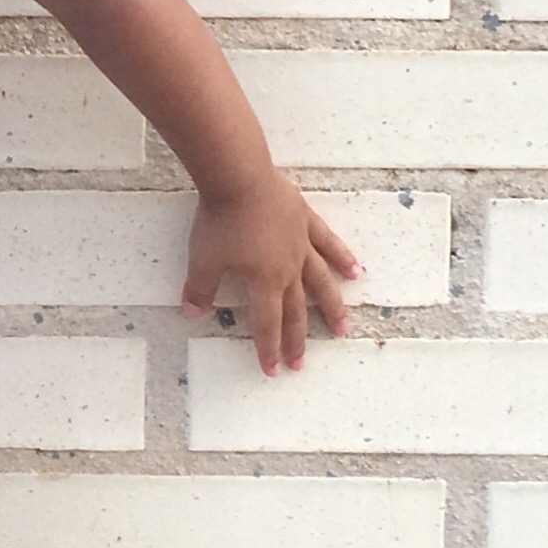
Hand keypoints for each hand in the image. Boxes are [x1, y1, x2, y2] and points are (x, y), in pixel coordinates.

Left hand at [179, 172, 359, 373]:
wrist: (239, 177)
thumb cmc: (220, 220)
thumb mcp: (203, 259)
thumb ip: (200, 289)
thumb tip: (193, 313)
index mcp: (263, 281)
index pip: (267, 324)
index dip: (269, 349)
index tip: (273, 370)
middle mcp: (288, 268)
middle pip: (296, 310)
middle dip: (297, 339)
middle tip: (302, 363)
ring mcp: (301, 245)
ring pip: (322, 282)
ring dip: (333, 307)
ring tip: (343, 328)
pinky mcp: (306, 221)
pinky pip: (329, 244)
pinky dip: (343, 258)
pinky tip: (355, 271)